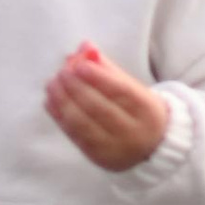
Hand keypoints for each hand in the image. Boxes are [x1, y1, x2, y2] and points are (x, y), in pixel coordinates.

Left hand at [44, 43, 170, 169]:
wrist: (153, 147)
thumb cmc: (138, 109)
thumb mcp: (132, 87)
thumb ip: (108, 68)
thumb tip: (85, 46)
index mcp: (146, 110)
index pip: (121, 92)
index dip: (98, 78)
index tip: (79, 65)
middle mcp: (132, 132)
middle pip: (99, 109)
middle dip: (76, 88)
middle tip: (61, 72)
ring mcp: (114, 148)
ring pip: (83, 124)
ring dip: (63, 101)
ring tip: (52, 83)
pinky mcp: (97, 158)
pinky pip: (74, 136)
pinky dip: (59, 117)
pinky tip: (51, 101)